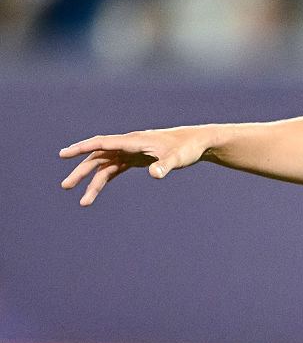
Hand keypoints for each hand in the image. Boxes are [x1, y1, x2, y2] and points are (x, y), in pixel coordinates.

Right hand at [60, 127, 209, 205]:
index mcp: (134, 140)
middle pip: (99, 156)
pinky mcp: (138, 159)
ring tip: (83, 202)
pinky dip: (105, 179)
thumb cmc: (187, 148)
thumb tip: (155, 174)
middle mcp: (130, 144)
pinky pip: (115, 168)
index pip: (102, 143)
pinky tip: (95, 192)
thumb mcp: (177, 158)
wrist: (198, 143)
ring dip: (93, 182)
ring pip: (106, 165)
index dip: (82, 148)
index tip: (64, 154)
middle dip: (82, 171)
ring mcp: (133, 152)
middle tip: (66, 186)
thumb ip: (164, 166)